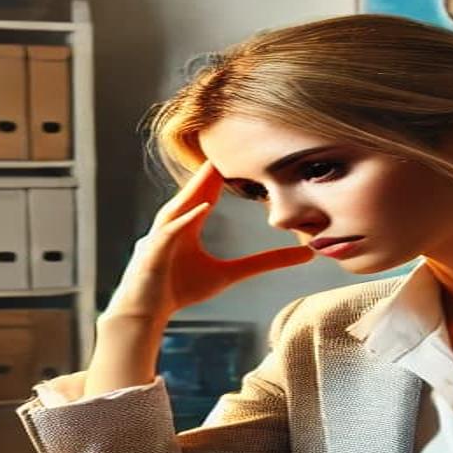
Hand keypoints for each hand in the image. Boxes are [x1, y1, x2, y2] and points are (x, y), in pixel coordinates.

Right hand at [103, 161, 313, 320]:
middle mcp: (175, 221)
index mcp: (189, 222)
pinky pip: (171, 230)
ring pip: (181, 204)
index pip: (208, 191)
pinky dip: (186, 218)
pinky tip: (202, 207)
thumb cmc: (181, 289)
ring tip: (216, 166)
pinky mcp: (154, 250)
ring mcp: (162, 234)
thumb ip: (264, 262)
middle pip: (195, 189)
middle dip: (210, 169)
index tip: (246, 154)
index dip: (224, 174)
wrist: (146, 312)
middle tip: (231, 140)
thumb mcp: (230, 275)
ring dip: (197, 186)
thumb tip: (306, 254)